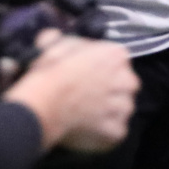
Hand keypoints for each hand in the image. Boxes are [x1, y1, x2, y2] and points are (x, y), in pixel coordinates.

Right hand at [3, 31, 140, 152]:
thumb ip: (60, 40)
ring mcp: (124, 108)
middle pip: (123, 84)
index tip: (83, 72)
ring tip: (84, 113)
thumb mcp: (51, 46)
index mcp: (117, 55)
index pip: (115, 59)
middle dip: (109, 89)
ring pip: (121, 108)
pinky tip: (86, 128)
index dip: (98, 66)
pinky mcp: (117, 131)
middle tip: (85, 95)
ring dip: (107, 111)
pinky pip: (114, 131)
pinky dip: (102, 132)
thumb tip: (53, 37)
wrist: (40, 106)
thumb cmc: (46, 74)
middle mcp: (128, 80)